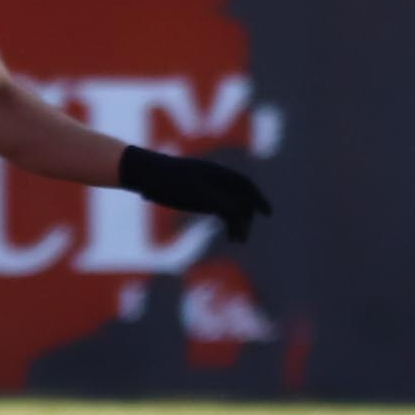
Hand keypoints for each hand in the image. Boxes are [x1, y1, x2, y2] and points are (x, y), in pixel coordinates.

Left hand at [118, 145, 273, 243]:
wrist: (146, 175)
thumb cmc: (170, 180)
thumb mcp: (196, 192)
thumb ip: (220, 201)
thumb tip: (243, 213)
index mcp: (218, 173)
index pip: (246, 185)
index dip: (259, 199)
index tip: (268, 214)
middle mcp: (218, 182)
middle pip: (241, 200)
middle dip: (246, 218)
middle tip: (242, 237)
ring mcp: (210, 191)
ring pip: (233, 209)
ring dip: (238, 224)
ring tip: (237, 240)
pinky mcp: (201, 200)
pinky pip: (222, 212)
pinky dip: (229, 224)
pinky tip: (230, 237)